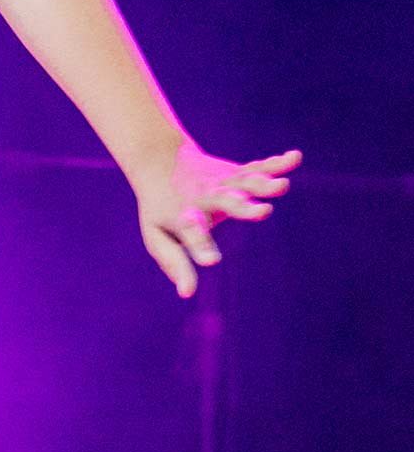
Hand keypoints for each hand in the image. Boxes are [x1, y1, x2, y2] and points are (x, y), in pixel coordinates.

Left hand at [131, 135, 301, 298]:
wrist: (158, 160)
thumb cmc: (160, 209)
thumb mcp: (157, 236)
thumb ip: (173, 262)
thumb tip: (186, 293)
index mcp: (184, 217)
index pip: (193, 235)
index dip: (201, 248)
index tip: (210, 262)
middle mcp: (205, 197)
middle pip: (224, 202)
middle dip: (243, 207)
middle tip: (263, 212)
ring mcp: (222, 183)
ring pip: (244, 182)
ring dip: (263, 184)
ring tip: (282, 185)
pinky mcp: (235, 173)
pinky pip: (258, 168)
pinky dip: (276, 164)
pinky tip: (295, 157)